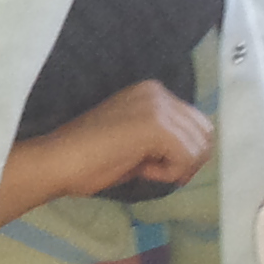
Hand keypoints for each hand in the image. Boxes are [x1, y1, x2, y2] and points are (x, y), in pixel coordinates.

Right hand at [0, 82, 214, 220]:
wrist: (58, 160)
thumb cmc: (88, 159)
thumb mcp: (135, 140)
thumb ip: (163, 138)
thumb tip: (193, 155)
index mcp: (152, 91)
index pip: (196, 123)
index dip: (183, 152)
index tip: (154, 164)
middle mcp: (158, 92)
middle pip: (205, 133)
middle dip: (187, 160)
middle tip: (157, 171)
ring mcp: (158, 106)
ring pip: (199, 147)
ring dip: (177, 167)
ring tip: (145, 168)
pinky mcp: (156, 126)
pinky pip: (186, 157)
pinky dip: (170, 172)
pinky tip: (143, 170)